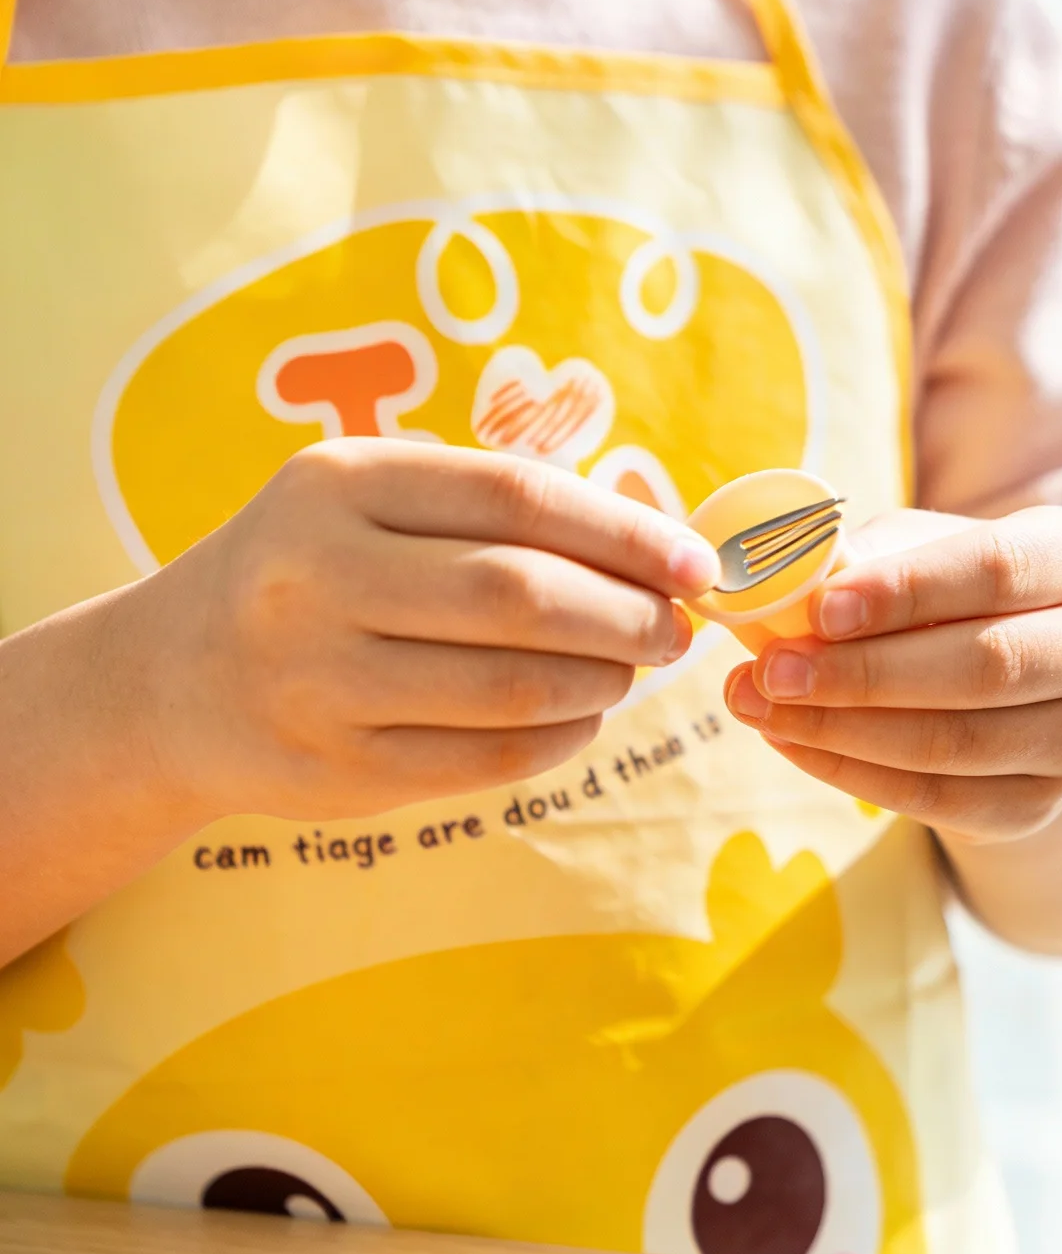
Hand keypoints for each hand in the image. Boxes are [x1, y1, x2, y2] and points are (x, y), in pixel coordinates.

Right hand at [125, 438, 715, 823]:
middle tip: (673, 627)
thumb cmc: (316, 572)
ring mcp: (319, 680)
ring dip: (603, 679)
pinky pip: (489, 757)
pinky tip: (583, 715)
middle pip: (522, 595)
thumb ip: (498, 508)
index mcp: (336, 483)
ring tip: (628, 667)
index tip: (698, 564)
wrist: (170, 682)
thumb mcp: (373, 502)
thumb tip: (663, 547)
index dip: (628, 532)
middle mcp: (315, 576)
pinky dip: (562, 736)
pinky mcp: (338, 769)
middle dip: (627, 614)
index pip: (520, 497)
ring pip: (514, 685)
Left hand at [724, 505, 1061, 842]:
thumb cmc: (968, 597)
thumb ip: (880, 557)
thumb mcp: (939, 550)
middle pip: (984, 666)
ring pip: (956, 743)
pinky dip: (853, 773)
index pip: (999, 569)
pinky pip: (938, 800)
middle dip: (863, 671)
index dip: (908, 590)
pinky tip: (794, 743)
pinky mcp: (1044, 803)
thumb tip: (796, 584)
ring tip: (761, 705)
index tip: (820, 608)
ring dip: (842, 729)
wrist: (1039, 689)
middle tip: (772, 670)